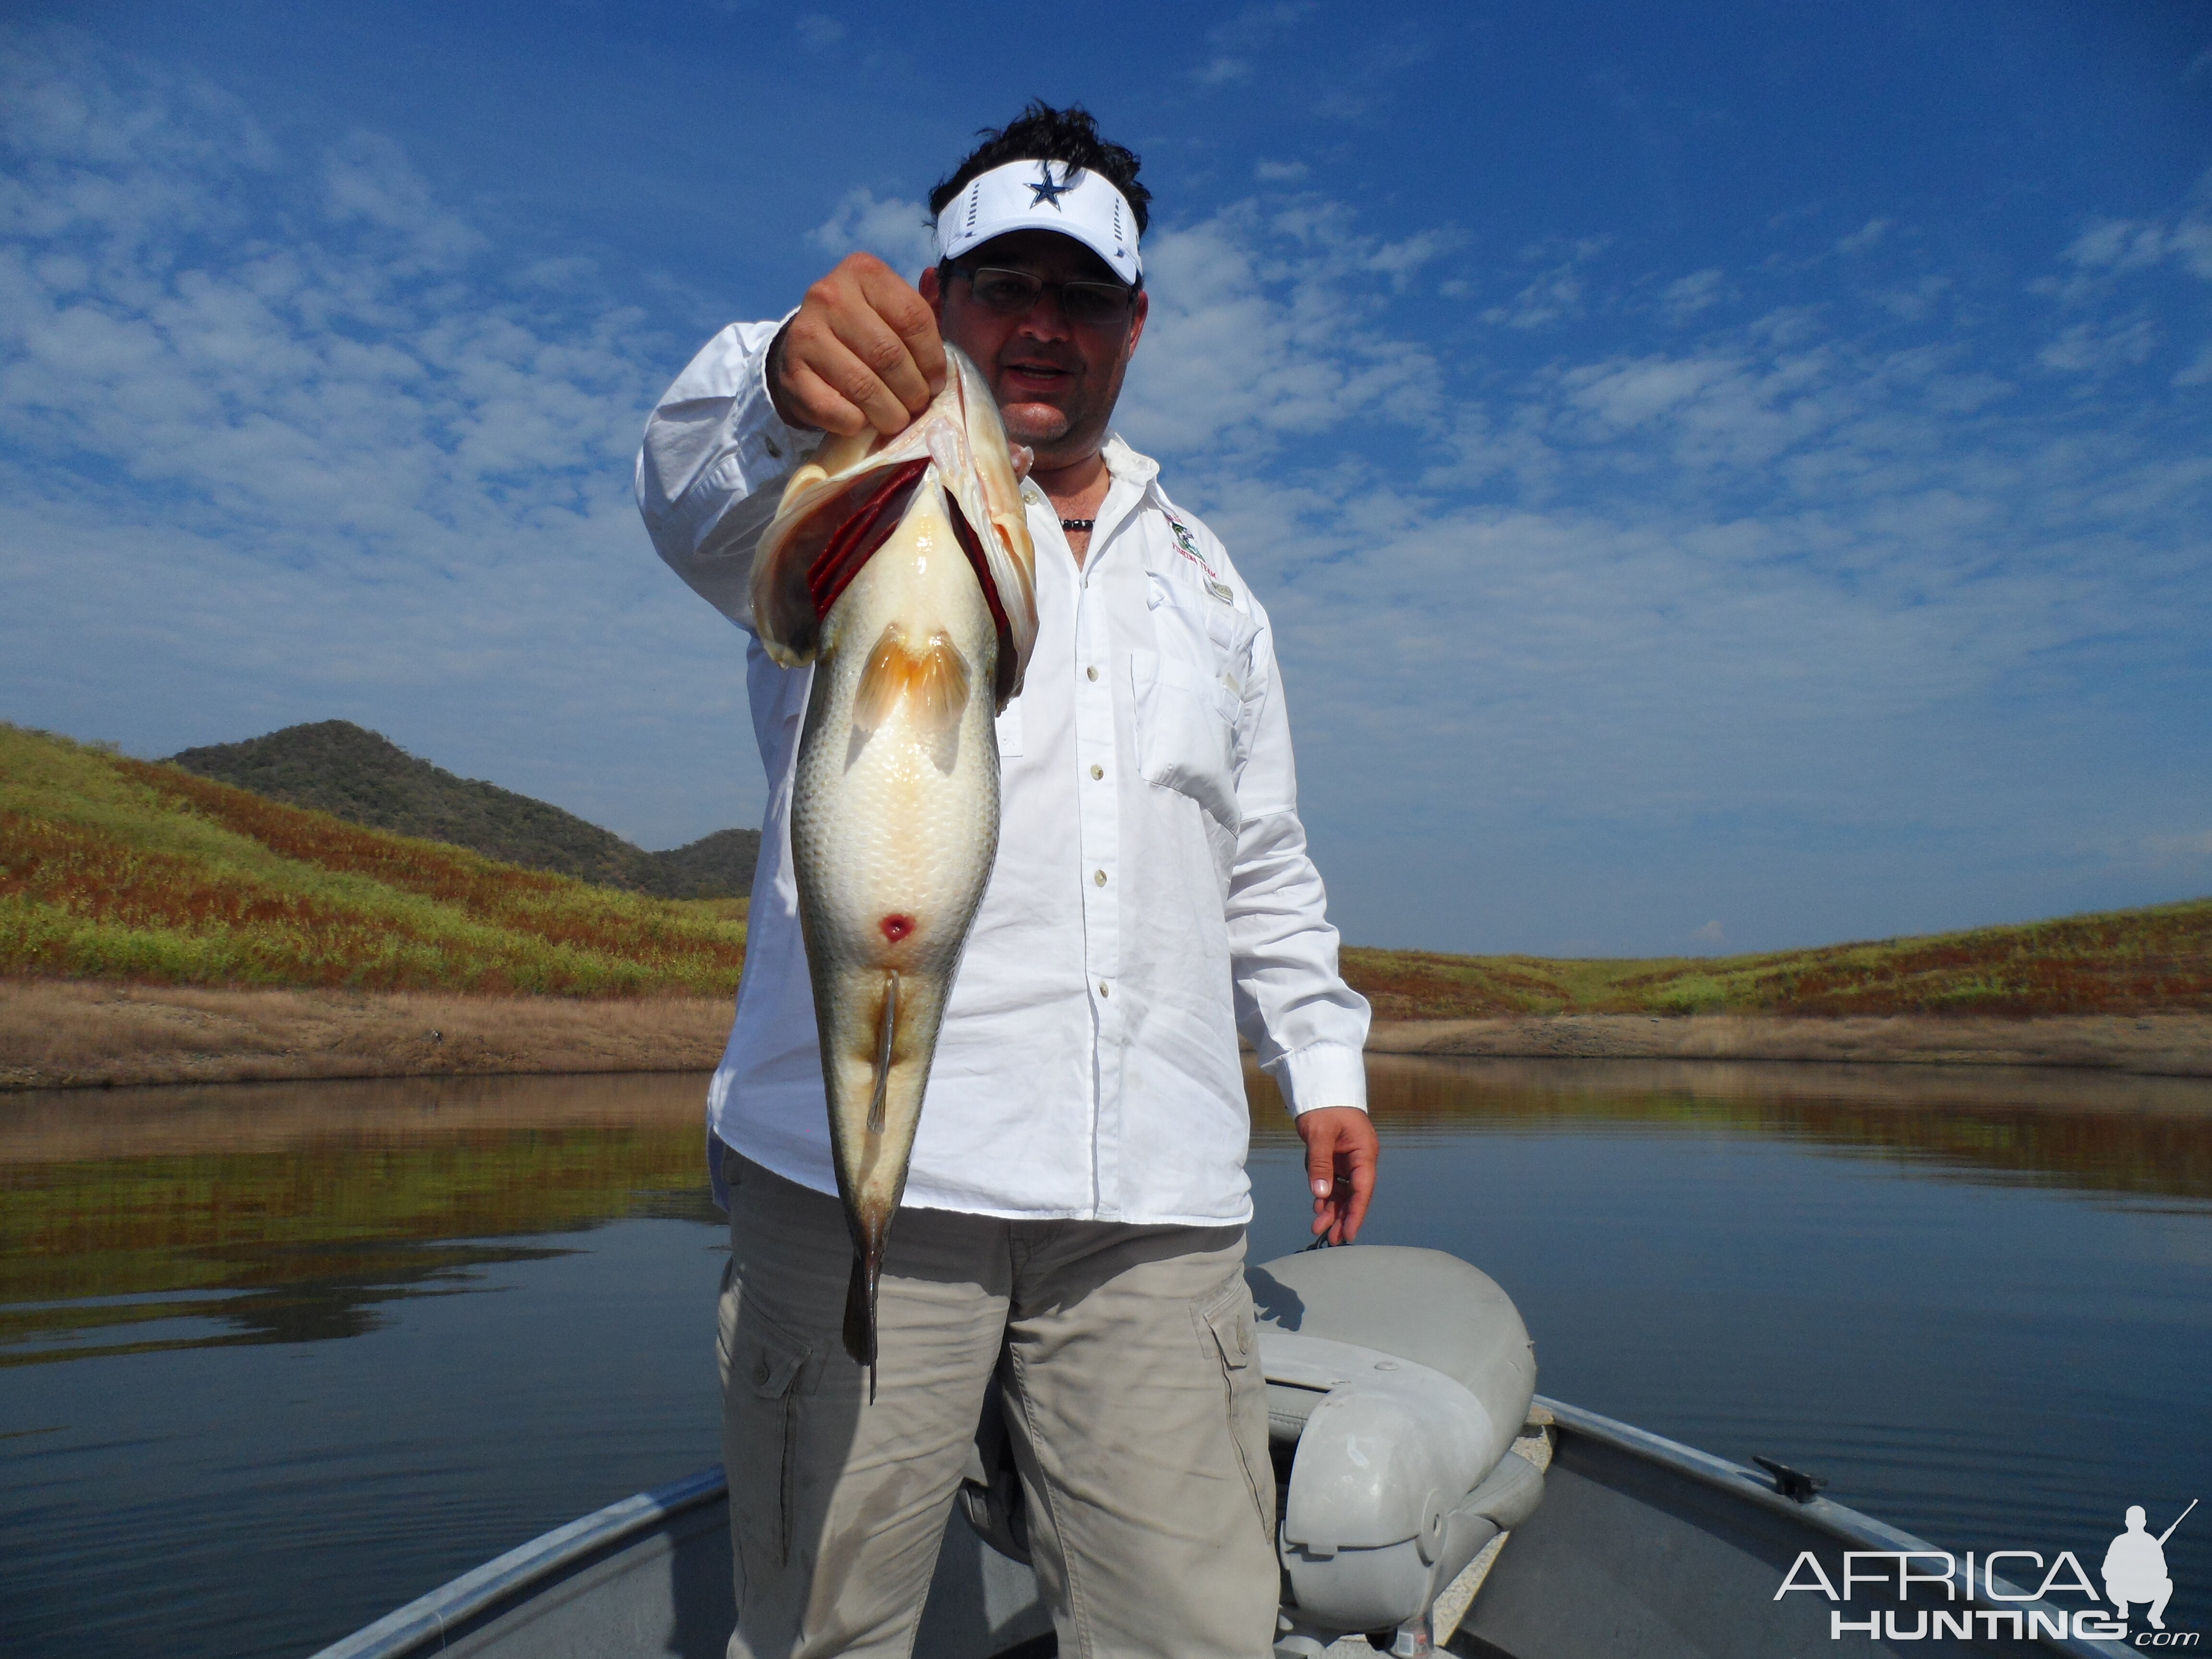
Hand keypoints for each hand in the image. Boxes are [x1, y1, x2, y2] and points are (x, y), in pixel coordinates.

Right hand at [769, 253, 946, 437]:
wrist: (803, 353)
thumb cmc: (860, 333)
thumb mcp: (889, 311)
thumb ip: (918, 313)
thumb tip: (934, 297)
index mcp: (863, 272)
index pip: (913, 317)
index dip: (933, 359)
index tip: (935, 383)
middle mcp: (830, 296)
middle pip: (889, 354)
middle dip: (913, 390)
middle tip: (917, 405)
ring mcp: (805, 334)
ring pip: (863, 386)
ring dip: (889, 414)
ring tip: (896, 420)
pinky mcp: (791, 374)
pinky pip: (834, 409)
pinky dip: (856, 424)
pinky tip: (863, 422)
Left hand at [1296, 1106, 1377, 1245]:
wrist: (1319, 1089)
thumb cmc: (1323, 1107)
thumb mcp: (1319, 1134)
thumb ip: (1320, 1164)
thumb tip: (1321, 1194)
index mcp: (1364, 1152)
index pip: (1363, 1189)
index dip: (1356, 1213)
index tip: (1349, 1234)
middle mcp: (1360, 1159)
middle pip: (1354, 1195)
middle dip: (1343, 1217)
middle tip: (1332, 1240)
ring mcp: (1348, 1160)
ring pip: (1343, 1192)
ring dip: (1332, 1211)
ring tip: (1319, 1230)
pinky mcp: (1337, 1160)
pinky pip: (1333, 1183)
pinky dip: (1325, 1197)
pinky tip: (1317, 1210)